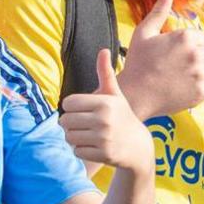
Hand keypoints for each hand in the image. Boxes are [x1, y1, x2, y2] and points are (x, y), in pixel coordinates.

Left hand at [59, 51, 155, 176]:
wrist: (138, 146)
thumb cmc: (122, 116)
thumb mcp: (115, 95)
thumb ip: (105, 73)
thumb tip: (103, 49)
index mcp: (105, 102)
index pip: (68, 103)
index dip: (73, 107)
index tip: (84, 110)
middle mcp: (104, 119)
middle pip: (65, 121)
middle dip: (71, 124)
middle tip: (85, 125)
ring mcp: (104, 138)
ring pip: (69, 137)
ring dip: (75, 137)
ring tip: (89, 136)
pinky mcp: (103, 154)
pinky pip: (76, 151)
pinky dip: (82, 150)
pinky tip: (94, 147)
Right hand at [115, 0, 203, 118]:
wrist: (135, 95)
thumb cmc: (137, 62)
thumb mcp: (144, 32)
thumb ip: (159, 10)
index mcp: (186, 37)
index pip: (196, 38)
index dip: (182, 46)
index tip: (168, 55)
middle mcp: (197, 54)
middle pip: (203, 52)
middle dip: (190, 57)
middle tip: (170, 67)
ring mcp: (201, 73)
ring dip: (195, 71)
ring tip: (174, 77)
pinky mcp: (202, 91)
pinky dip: (196, 85)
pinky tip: (179, 86)